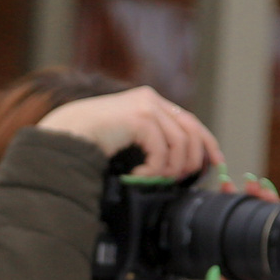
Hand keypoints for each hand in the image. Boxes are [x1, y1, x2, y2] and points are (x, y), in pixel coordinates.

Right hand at [38, 86, 219, 180]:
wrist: (64, 134)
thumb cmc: (89, 140)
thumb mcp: (127, 137)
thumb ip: (150, 139)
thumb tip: (178, 161)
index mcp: (150, 101)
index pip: (190, 121)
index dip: (207, 143)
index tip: (215, 163)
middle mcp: (151, 99)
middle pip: (191, 132)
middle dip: (192, 161)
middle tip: (178, 179)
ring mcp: (146, 105)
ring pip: (179, 144)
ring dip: (169, 169)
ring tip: (151, 178)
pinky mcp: (140, 117)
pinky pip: (161, 151)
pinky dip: (153, 170)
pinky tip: (137, 175)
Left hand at [205, 175, 279, 279]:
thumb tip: (213, 272)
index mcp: (239, 272)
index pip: (234, 235)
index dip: (231, 214)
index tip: (223, 190)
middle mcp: (258, 268)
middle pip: (259, 228)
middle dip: (256, 203)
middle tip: (249, 183)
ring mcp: (278, 273)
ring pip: (278, 236)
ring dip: (275, 212)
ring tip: (266, 191)